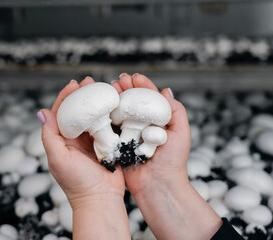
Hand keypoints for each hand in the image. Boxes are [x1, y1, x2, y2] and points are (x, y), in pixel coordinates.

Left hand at [40, 77, 125, 206]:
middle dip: (83, 95)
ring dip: (97, 102)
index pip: (61, 113)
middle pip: (78, 111)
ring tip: (104, 88)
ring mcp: (93, 141)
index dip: (65, 97)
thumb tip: (41, 112)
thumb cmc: (77, 182)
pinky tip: (115, 103)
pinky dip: (111, 114)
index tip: (73, 84)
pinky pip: (108, 126)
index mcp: (62, 140)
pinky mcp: (108, 145)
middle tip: (90, 82)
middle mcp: (77, 139)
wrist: (101, 200)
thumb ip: (49, 136)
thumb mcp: (58, 159)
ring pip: (94, 116)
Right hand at [111, 74, 221, 239]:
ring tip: (110, 89)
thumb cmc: (173, 160)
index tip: (135, 77)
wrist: (158, 185)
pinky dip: (106, 116)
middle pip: (132, 102)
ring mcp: (128, 134)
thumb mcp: (181, 132)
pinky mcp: (117, 144)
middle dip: (125, 89)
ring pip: (120, 112)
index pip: (149, 98)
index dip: (142, 86)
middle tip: (119, 80)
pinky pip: (110, 128)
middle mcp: (141, 126)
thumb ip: (176, 111)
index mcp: (157, 121)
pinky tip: (102, 107)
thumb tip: (166, 90)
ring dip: (114, 99)